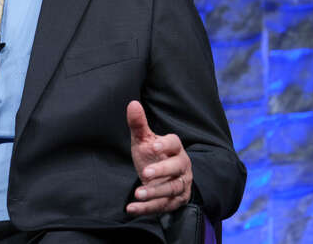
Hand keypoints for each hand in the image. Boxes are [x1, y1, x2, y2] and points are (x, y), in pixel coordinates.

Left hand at [125, 100, 191, 215]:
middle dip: (162, 171)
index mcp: (175, 149)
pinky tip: (131, 208)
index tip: (154, 146)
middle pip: (176, 168)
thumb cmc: (153, 155)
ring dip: (155, 192)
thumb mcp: (144, 140)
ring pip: (171, 189)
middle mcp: (181, 167)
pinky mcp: (174, 201)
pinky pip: (162, 206)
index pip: (175, 144)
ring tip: (138, 193)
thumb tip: (132, 104)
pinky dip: (147, 208)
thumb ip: (138, 124)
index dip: (166, 145)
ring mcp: (179, 185)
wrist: (163, 178)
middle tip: (145, 172)